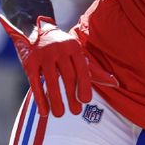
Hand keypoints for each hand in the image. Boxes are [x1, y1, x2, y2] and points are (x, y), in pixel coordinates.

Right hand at [0, 14, 117, 116]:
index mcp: (74, 47)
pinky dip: (40, 99)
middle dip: (72, 96)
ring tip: (60, 114)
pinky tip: (45, 112)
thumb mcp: (77, 53)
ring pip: (51, 81)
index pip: (82, 68)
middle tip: (76, 112)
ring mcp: (43, 55)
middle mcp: (59, 49)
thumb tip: (114, 83)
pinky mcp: (29, 62)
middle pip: (68, 76)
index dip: (84, 86)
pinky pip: (35, 83)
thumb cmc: (63, 47)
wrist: (36, 30)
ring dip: (56, 100)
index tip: (85, 101)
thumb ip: (93, 70)